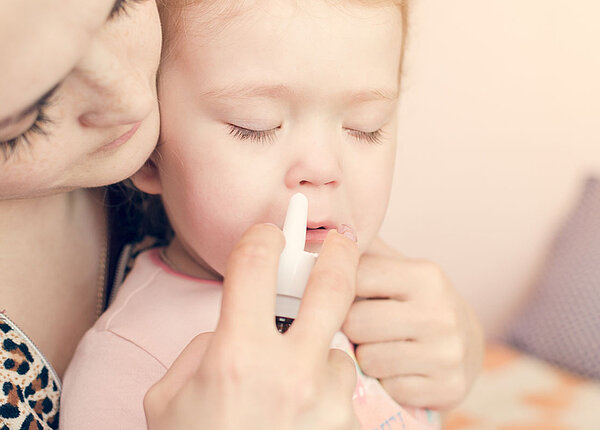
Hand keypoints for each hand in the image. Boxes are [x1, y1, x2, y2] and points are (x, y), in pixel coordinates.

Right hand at [144, 224, 360, 429]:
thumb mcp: (172, 397)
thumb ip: (206, 348)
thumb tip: (237, 325)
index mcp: (238, 357)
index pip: (256, 265)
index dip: (262, 239)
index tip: (268, 235)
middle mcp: (290, 375)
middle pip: (332, 288)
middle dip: (338, 255)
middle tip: (342, 243)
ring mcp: (327, 404)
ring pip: (337, 349)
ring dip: (317, 355)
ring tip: (291, 389)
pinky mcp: (348, 428)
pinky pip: (341, 391)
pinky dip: (324, 392)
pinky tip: (300, 416)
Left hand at [343, 237, 483, 409]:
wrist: (465, 342)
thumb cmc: (413, 300)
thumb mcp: (394, 268)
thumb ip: (358, 253)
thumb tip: (312, 239)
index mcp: (425, 275)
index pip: (352, 278)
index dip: (339, 290)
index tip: (344, 295)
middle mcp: (441, 312)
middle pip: (355, 323)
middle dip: (349, 327)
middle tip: (360, 327)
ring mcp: (448, 353)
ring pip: (368, 359)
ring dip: (365, 356)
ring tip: (379, 346)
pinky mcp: (449, 388)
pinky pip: (388, 389)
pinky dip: (386, 383)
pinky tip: (397, 369)